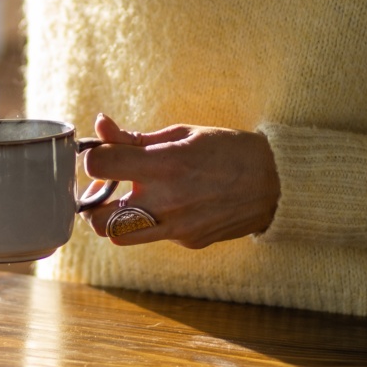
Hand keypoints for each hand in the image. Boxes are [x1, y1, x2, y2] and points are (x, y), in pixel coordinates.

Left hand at [81, 113, 280, 247]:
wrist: (276, 182)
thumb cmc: (227, 150)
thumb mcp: (181, 133)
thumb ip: (134, 137)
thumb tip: (101, 126)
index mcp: (164, 165)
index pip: (99, 166)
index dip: (91, 158)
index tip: (100, 154)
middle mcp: (166, 201)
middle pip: (97, 218)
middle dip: (91, 202)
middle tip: (103, 188)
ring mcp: (177, 227)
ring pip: (119, 237)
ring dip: (114, 219)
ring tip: (128, 200)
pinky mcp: (188, 241)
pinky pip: (154, 235)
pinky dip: (152, 221)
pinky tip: (172, 204)